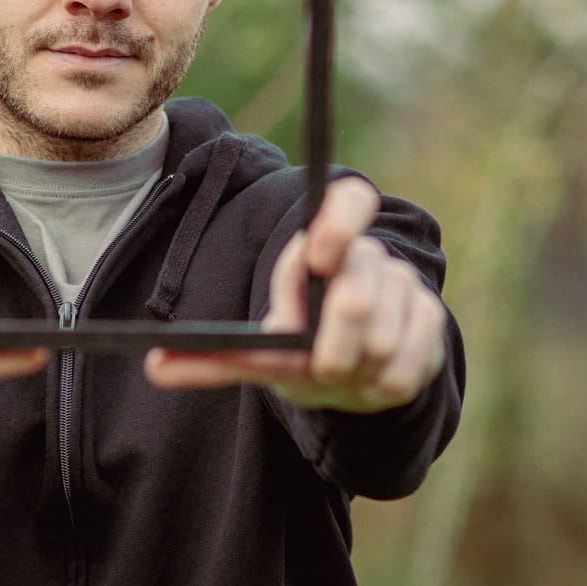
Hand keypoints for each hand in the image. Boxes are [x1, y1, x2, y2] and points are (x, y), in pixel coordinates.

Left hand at [144, 177, 446, 413]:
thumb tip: (154, 368)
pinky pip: (409, 363)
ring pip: (381, 335)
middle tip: (325, 365)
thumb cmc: (300, 353)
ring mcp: (405, 289)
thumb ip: (214, 358)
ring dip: (359, 367)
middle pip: (357, 293)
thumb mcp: (260, 349)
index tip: (319, 252)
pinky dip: (384, 384)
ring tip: (348, 372)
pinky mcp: (432, 322)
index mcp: (326, 248)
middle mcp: (369, 259)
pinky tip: (375, 382)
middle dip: (334, 343)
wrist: (355, 378)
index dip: (337, 221)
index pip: (348, 202)